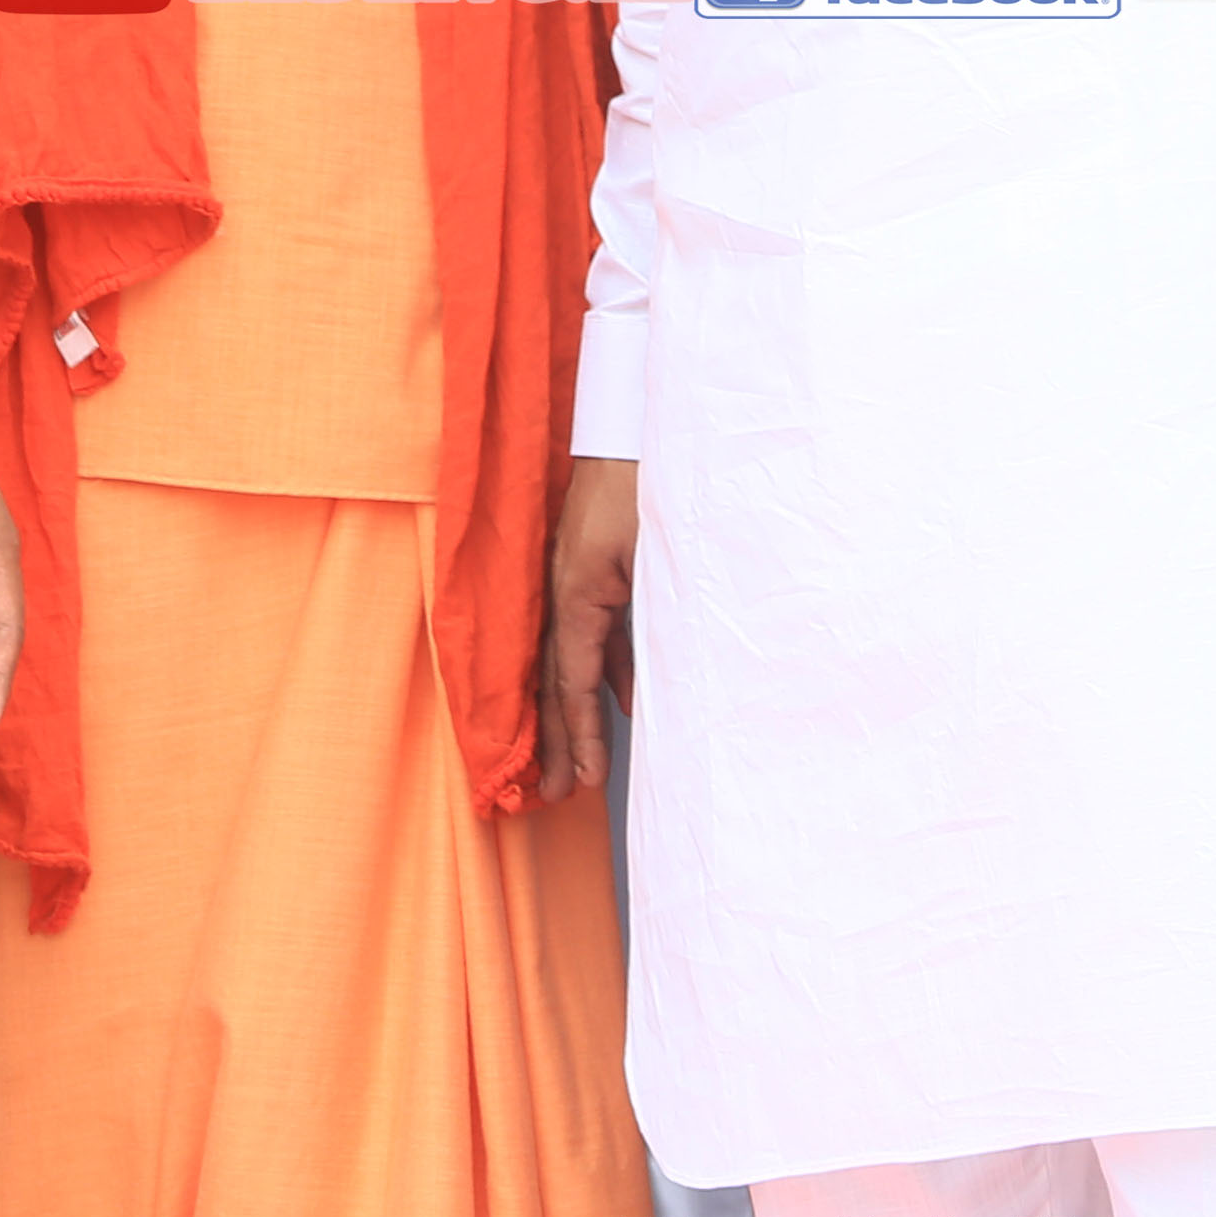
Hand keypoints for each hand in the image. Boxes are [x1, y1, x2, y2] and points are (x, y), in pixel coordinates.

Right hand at [544, 452, 640, 794]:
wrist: (633, 421)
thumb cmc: (650, 483)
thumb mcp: (659, 558)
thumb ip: (650, 625)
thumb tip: (642, 689)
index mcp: (577, 590)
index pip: (573, 679)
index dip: (579, 735)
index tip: (581, 781)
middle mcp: (563, 587)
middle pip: (556, 678)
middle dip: (558, 740)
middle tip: (556, 795)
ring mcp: (570, 576)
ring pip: (567, 657)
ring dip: (573, 711)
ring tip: (578, 762)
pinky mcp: (586, 565)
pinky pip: (586, 630)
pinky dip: (598, 670)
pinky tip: (620, 697)